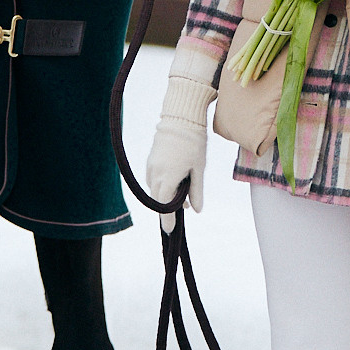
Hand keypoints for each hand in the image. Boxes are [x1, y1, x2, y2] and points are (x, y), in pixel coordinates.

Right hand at [146, 68, 215, 229]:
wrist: (181, 118)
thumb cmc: (194, 143)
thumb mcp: (199, 169)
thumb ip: (196, 191)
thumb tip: (196, 210)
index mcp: (168, 179)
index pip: (165, 206)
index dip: (167, 220)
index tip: (170, 231)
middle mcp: (156, 174)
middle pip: (158, 199)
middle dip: (167, 209)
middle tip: (180, 213)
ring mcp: (151, 167)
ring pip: (155, 189)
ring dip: (166, 195)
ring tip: (183, 194)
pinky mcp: (150, 160)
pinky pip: (153, 179)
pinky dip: (162, 184)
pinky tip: (175, 181)